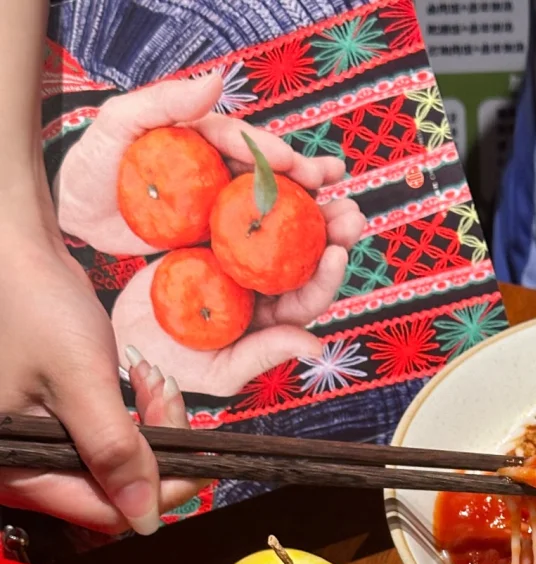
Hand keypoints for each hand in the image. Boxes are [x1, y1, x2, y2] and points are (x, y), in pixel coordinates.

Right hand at [0, 221, 192, 533]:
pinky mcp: (54, 424)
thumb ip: (115, 453)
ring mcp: (39, 446)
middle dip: (155, 450)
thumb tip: (147, 519)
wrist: (12, 249)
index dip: (159, 491)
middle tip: (168, 395)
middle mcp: (24, 467)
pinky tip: (141, 380)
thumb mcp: (82, 381)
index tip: (197, 457)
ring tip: (153, 379)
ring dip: (149, 428)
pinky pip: (107, 439)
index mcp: (17, 470)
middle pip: (114, 491)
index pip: (105, 511)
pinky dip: (133, 415)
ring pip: (117, 464)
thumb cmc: (34, 305)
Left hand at [56, 72, 349, 254]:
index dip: (276, 157)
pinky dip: (287, 256)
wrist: (74, 213)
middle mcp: (221, 173)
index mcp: (205, 141)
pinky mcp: (216, 245)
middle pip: (274, 179)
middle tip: (343, 194)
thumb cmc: (92, 165)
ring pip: (275, 214)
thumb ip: (163, 101)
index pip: (247, 147)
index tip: (301, 169)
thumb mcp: (118, 123)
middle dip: (313, 186)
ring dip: (314, 222)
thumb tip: (217, 81)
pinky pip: (255, 251)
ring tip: (347, 226)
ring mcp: (221, 210)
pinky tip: (313, 266)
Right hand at [110, 198, 363, 393]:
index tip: (338, 252)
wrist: (126, 339)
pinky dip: (253, 185)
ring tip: (322, 175)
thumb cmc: (173, 366)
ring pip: (275, 225)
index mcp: (271, 320)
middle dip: (330, 231)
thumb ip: (263, 355)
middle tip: (350, 207)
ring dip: (301, 199)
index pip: (307, 297)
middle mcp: (262, 286)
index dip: (326, 276)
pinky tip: (267, 163)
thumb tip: (315, 343)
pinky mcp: (211, 235)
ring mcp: (237, 258)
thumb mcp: (218, 371)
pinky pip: (234, 206)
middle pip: (303, 256)